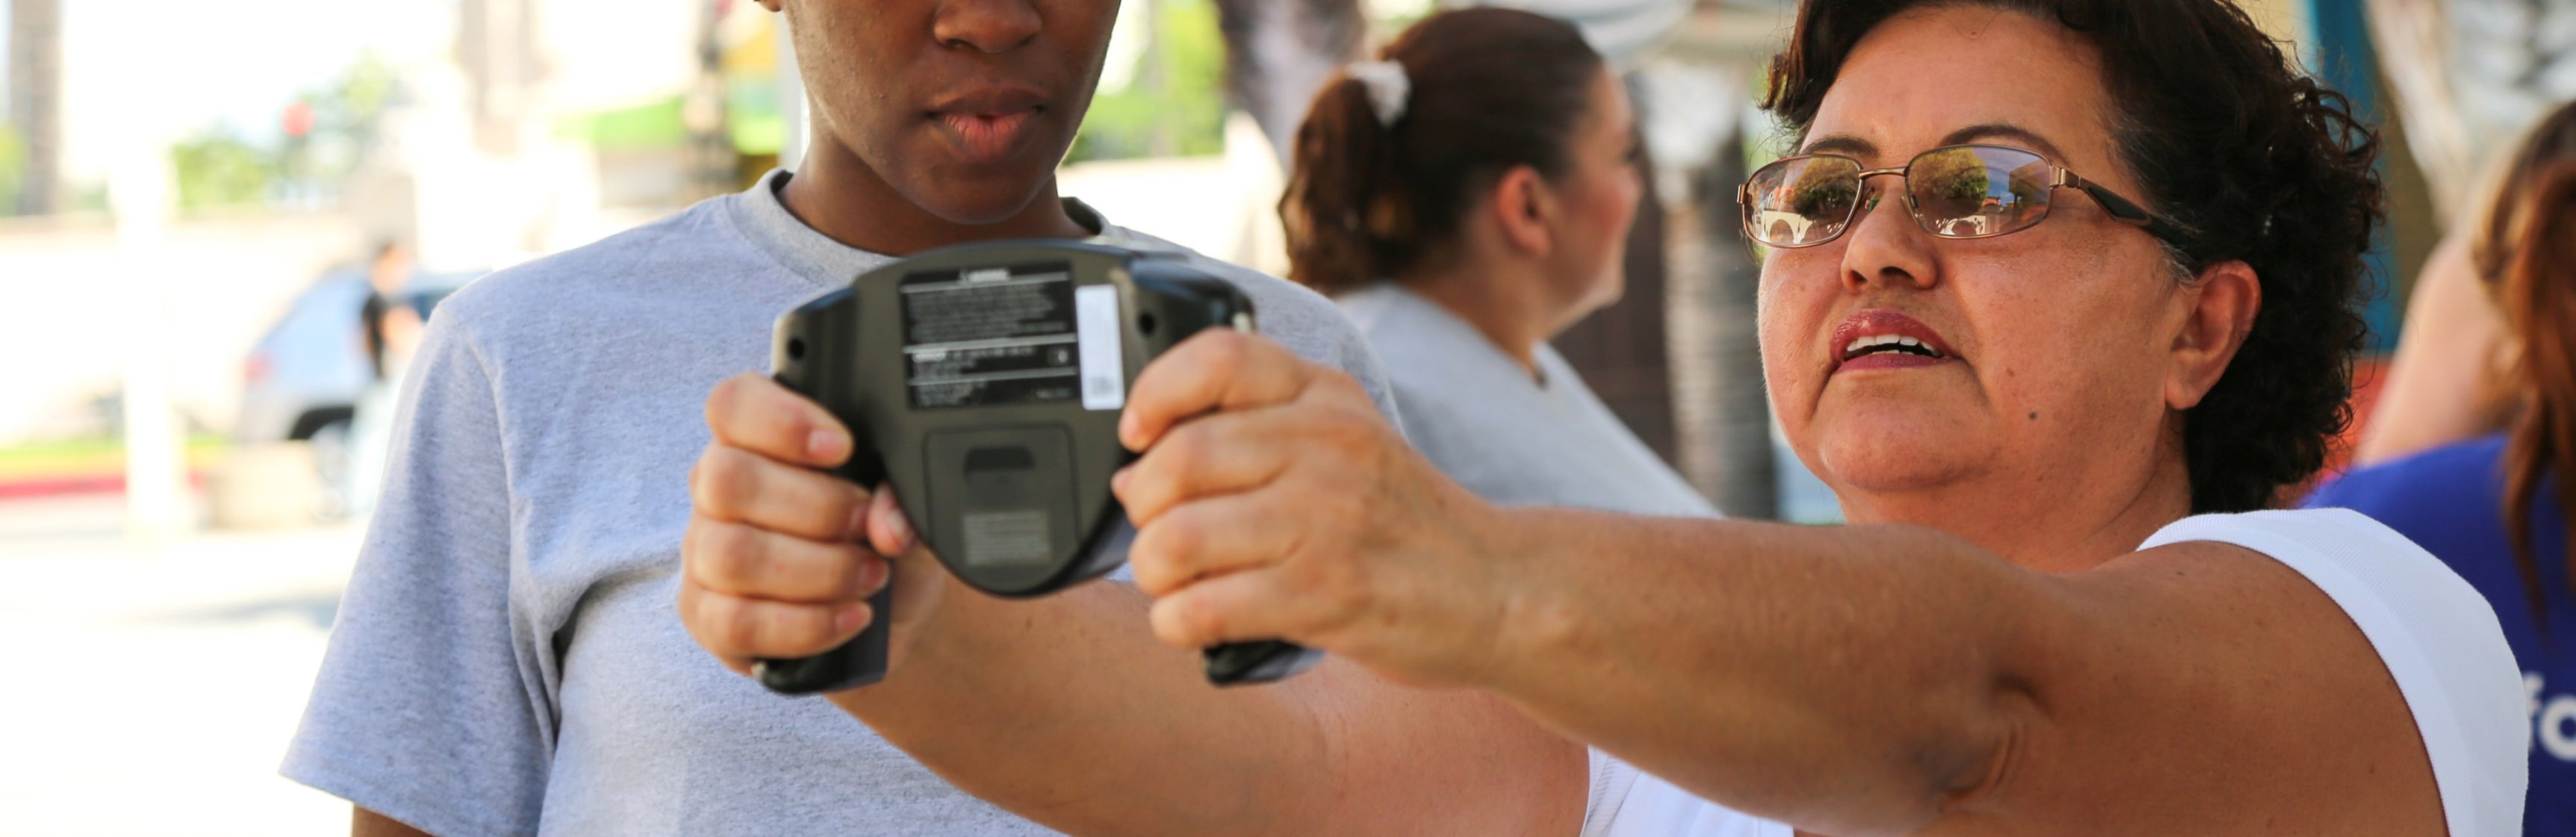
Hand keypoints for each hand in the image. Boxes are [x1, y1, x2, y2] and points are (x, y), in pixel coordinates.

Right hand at [679, 373, 948, 682]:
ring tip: (871, 576)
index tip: (842, 447)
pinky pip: (737, 621)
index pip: (733, 404)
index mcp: (757, 438)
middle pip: (729, 480)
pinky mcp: (707, 617)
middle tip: (869, 527)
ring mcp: (705, 554)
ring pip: (732, 555)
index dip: (782, 420)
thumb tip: (889, 526)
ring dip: (817, 570)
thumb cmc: (881, 536)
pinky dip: (806, 624)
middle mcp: (718, 489)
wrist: (889, 609)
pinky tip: (850, 617)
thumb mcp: (906, 505)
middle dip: (816, 507)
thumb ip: (902, 498)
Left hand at [1116, 330, 1516, 687]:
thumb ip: (1254, 437)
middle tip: (1157, 532)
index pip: (1220, 357)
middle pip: (1180, 458)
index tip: (1136, 434)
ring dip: (1153, 572)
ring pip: (1179, 538)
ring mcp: (1330, 520)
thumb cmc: (1408, 523)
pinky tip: (1194, 623)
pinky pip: (1206, 607)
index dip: (1155, 392)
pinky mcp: (1328, 594)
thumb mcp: (1349, 442)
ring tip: (1172, 583)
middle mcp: (1329, 446)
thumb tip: (1133, 473)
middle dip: (1143, 508)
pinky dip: (1176, 622)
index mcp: (1327, 398)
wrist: (1502, 588)